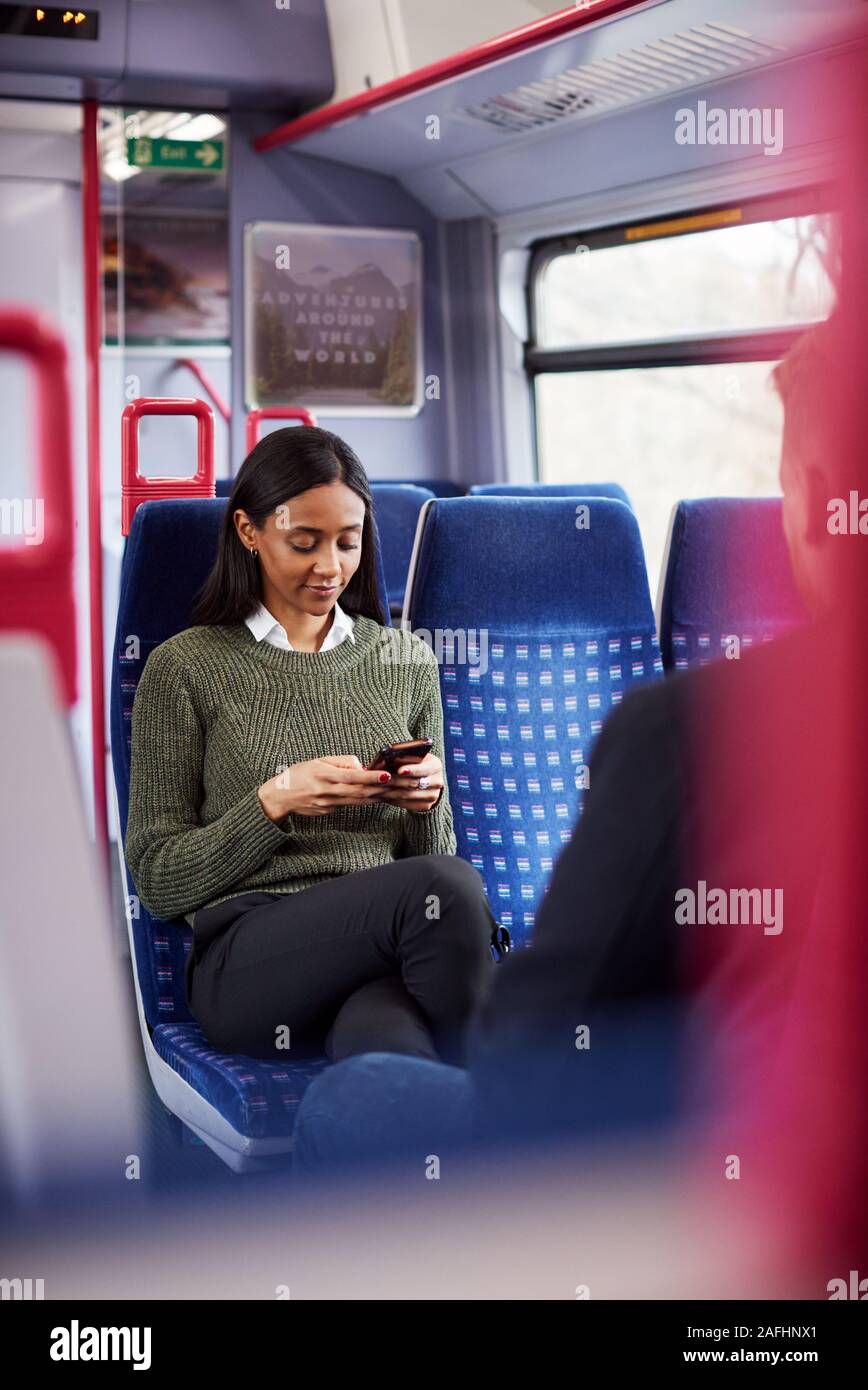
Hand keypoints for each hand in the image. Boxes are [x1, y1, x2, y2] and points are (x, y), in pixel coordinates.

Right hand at [258, 755, 390, 820]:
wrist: (280, 797)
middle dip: (382, 789)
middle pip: (360, 792)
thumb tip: (362, 767)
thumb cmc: (300, 774)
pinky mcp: (329, 811)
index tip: (387, 776)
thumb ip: (341, 762)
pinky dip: (366, 801)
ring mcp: (329, 804)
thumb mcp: (318, 761)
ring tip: (396, 792)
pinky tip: (379, 797)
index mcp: (325, 775)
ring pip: (359, 800)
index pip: (353, 777)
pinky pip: (350, 805)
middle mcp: (328, 791)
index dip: (371, 777)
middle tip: (400, 786)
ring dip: (379, 796)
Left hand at [374, 753, 443, 813]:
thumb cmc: (414, 762)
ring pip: (408, 795)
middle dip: (395, 781)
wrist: (425, 778)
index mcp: (436, 765)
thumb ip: (404, 757)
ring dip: (390, 792)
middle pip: (414, 783)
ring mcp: (433, 795)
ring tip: (376, 788)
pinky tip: (381, 795)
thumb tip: (387, 759)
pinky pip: (406, 804)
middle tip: (379, 780)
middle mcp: (438, 781)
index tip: (399, 770)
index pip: (424, 769)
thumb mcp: (413, 756)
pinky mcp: (426, 805)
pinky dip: (392, 799)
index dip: (412, 770)